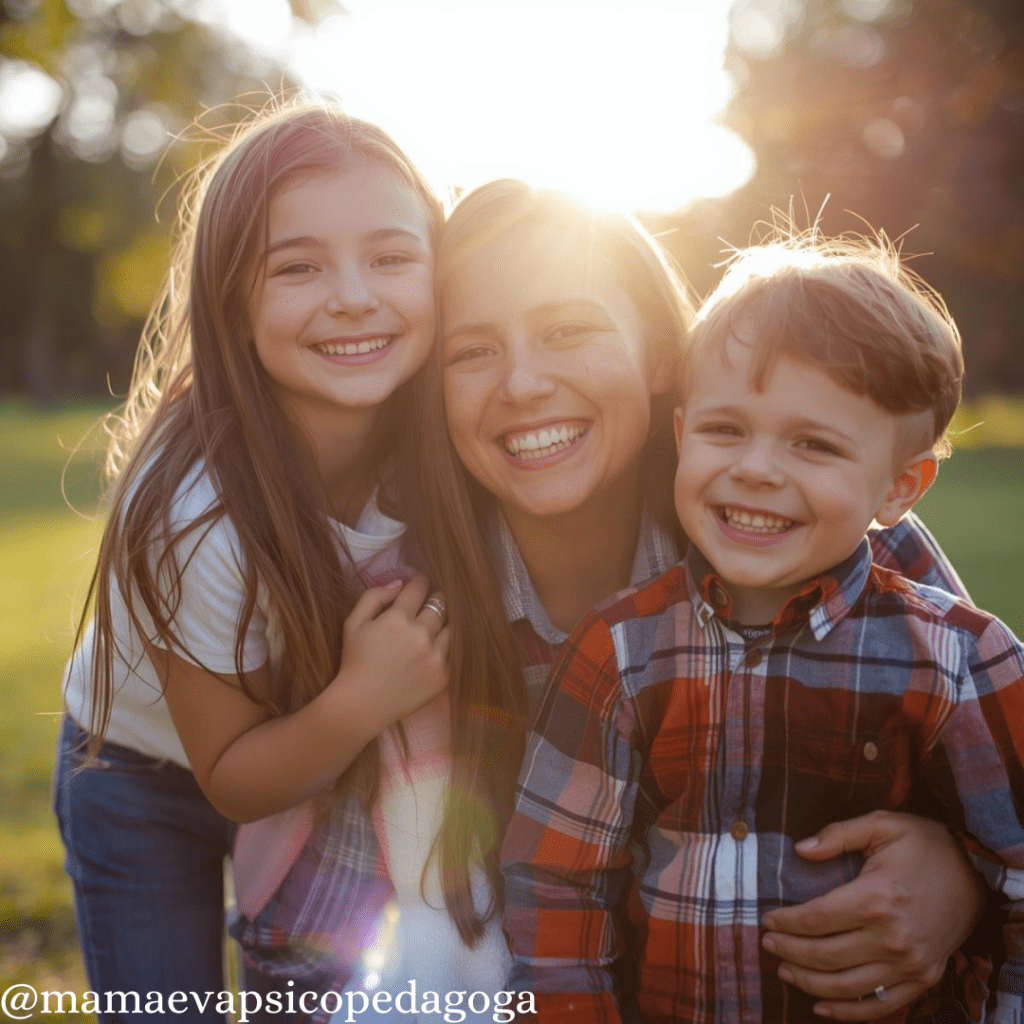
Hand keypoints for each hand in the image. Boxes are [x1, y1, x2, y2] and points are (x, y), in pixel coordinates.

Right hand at [333, 575, 448, 732]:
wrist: (361, 705)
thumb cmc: (354, 661)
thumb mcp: (353, 623)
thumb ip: (374, 596)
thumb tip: (399, 583)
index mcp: (398, 619)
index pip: (420, 587)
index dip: (421, 582)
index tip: (420, 584)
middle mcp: (420, 635)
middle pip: (440, 604)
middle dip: (435, 598)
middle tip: (430, 602)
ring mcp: (434, 656)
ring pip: (450, 626)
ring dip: (442, 623)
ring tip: (432, 626)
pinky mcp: (442, 675)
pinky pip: (452, 651)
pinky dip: (444, 646)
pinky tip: (432, 649)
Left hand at [761, 810, 985, 1019]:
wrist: (976, 873)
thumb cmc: (925, 845)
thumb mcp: (882, 825)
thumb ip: (838, 834)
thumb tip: (800, 848)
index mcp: (877, 898)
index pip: (816, 919)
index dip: (785, 922)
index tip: (766, 919)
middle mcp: (893, 938)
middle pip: (824, 956)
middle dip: (788, 952)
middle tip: (768, 944)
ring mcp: (910, 965)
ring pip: (846, 986)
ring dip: (808, 983)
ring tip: (784, 971)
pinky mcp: (922, 979)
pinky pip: (879, 1006)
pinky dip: (848, 1011)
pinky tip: (821, 1005)